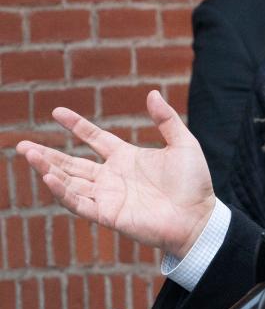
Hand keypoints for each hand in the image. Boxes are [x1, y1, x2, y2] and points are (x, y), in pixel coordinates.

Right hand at [16, 90, 216, 258]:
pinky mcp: (108, 214)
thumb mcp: (183, 143)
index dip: (76, 125)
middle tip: (21, 145)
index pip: (94, 138)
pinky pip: (79, 202)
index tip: (56, 111)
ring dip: (48, 169)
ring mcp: (108, 196)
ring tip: (29, 155)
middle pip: (72, 162)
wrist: (198, 216)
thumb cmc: (193, 183)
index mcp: (127, 157)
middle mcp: (112, 176)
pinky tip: (49, 177)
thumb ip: (166, 120)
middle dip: (47, 154)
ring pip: (69, 181)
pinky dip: (63, 191)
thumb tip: (151, 93)